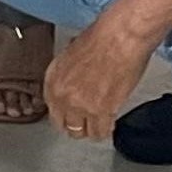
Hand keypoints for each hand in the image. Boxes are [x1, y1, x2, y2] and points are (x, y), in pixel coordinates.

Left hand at [43, 8, 156, 142]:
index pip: (52, 110)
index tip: (69, 116)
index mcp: (53, 79)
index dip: (63, 115)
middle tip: (85, 122)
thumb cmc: (100, 39)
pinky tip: (109, 121)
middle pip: (65, 126)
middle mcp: (63, 95)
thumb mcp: (70, 55)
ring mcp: (82, 106)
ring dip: (91, 129)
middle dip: (75, 125)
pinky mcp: (103, 112)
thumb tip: (72, 82)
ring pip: (83, 133)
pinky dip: (106, 130)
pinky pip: (101, 133)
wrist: (120, 38)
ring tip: (98, 122)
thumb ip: (67, 75)